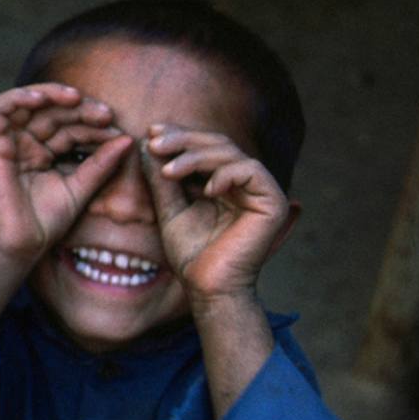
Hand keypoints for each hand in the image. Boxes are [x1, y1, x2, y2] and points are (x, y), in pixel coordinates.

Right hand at [0, 84, 131, 265]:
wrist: (20, 245)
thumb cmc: (46, 222)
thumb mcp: (81, 187)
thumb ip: (101, 163)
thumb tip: (127, 139)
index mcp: (43, 152)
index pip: (69, 126)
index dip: (92, 124)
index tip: (117, 131)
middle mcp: (24, 143)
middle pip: (52, 112)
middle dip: (79, 109)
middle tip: (105, 115)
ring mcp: (6, 142)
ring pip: (26, 103)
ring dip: (51, 95)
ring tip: (77, 99)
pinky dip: (18, 97)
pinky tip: (43, 99)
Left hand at [139, 125, 289, 303]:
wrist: (207, 286)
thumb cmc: (190, 252)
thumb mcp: (169, 208)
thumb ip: (162, 179)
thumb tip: (144, 144)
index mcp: (223, 180)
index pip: (204, 145)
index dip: (179, 135)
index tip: (150, 133)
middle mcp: (244, 182)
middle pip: (217, 143)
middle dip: (183, 140)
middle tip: (154, 144)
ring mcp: (261, 190)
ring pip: (230, 152)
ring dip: (195, 156)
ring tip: (169, 171)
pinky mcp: (273, 202)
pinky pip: (251, 171)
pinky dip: (226, 173)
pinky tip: (205, 189)